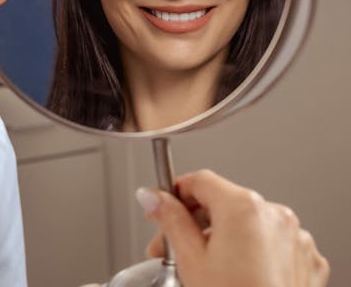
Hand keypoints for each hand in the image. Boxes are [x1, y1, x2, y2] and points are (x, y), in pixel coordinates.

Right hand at [137, 169, 328, 286]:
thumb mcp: (189, 260)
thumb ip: (169, 220)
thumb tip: (152, 198)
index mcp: (243, 207)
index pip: (199, 181)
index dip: (173, 195)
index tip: (161, 209)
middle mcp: (274, 215)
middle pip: (222, 202)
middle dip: (193, 223)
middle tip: (171, 248)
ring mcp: (295, 237)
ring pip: (247, 224)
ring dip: (222, 238)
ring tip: (205, 269)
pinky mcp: (305, 258)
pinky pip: (271, 243)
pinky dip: (252, 253)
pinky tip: (236, 276)